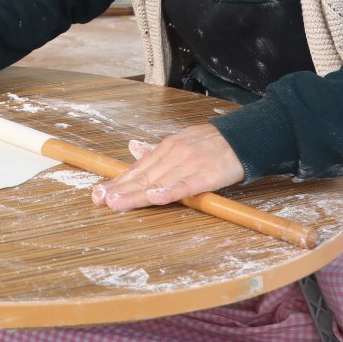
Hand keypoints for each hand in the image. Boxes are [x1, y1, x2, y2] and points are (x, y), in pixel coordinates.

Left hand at [90, 124, 245, 211]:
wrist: (242, 139)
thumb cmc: (211, 144)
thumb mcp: (181, 141)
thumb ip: (156, 150)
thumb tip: (133, 148)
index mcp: (166, 148)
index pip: (138, 168)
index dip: (119, 181)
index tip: (100, 192)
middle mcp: (173, 155)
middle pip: (143, 176)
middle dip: (120, 190)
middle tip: (100, 199)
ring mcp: (188, 164)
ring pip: (158, 182)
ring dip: (136, 194)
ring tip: (117, 203)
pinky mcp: (205, 175)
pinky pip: (184, 185)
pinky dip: (169, 192)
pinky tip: (154, 198)